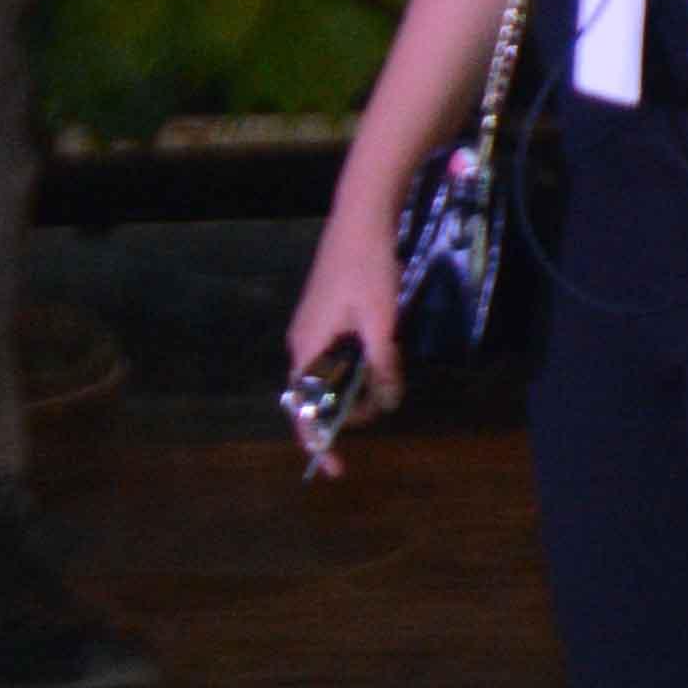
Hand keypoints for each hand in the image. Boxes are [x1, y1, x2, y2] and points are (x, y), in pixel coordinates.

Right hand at [285, 201, 404, 457]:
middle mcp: (300, 344)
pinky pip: (331, 357)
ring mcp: (308, 330)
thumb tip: (387, 404)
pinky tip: (377, 356)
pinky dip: (351, 368)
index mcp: (307, 349)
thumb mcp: (382, 323)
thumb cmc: (368, 270)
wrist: (360, 219)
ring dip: (353, 387)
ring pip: (326, 376)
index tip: (337, 468)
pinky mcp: (320, 317)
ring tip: (385, 377)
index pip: (304, 411)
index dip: (319, 442)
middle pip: (315, 396)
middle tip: (384, 401)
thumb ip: (383, 366)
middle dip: (346, 410)